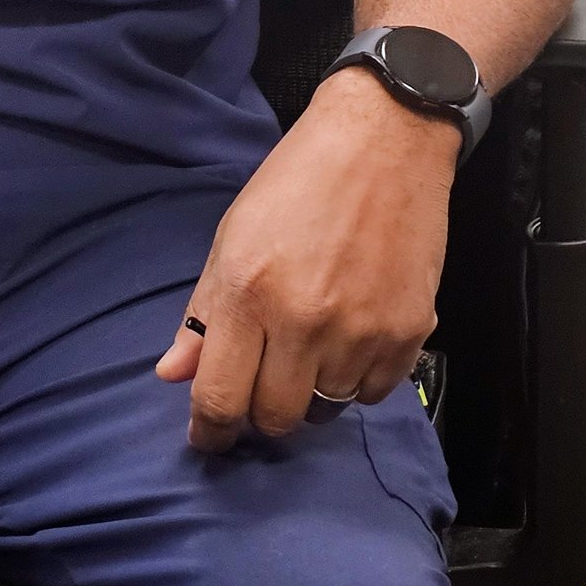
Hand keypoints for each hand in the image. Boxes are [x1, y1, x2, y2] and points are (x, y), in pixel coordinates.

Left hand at [154, 70, 457, 451]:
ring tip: (304, 351)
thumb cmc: (296, 184)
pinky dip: (353, 382)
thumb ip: (205, 314)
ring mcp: (362, 331)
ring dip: (308, 394)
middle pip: (275, 417)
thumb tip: (175, 374)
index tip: (205, 439)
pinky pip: (372, 394)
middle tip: (256, 390)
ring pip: (326, 410)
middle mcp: (305, 321)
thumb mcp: (231, 239)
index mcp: (249, 293)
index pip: (221, 396)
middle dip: (258, 415)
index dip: (209, 430)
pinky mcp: (409, 333)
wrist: (381, 145)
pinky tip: (344, 343)